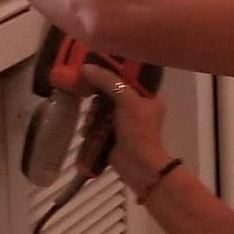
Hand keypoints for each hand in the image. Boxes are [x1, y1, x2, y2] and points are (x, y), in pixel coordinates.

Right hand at [82, 68, 173, 195]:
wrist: (138, 165)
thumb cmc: (138, 130)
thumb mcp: (126, 100)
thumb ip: (107, 81)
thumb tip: (86, 68)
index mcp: (147, 96)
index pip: (127, 77)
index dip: (111, 72)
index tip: (94, 68)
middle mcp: (136, 107)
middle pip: (110, 92)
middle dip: (97, 97)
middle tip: (89, 97)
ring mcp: (124, 122)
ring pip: (101, 109)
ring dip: (92, 113)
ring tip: (90, 120)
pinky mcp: (112, 135)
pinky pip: (97, 124)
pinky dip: (91, 126)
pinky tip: (87, 130)